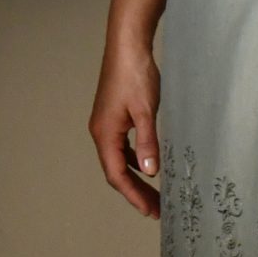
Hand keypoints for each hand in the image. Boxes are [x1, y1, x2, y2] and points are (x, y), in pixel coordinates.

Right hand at [88, 34, 162, 217]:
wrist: (127, 45)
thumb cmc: (134, 75)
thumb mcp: (146, 111)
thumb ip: (148, 142)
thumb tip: (151, 172)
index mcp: (105, 132)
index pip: (116, 174)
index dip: (133, 195)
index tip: (151, 211)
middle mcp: (101, 130)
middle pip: (115, 170)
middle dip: (135, 191)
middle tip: (157, 209)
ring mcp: (106, 122)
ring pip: (118, 159)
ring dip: (135, 177)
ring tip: (155, 194)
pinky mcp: (114, 115)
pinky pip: (122, 146)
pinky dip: (134, 160)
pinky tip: (148, 164)